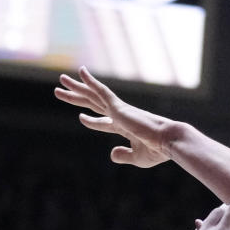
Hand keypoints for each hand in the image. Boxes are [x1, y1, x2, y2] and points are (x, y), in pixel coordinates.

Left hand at [54, 67, 170, 167]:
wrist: (168, 141)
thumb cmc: (157, 151)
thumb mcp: (137, 157)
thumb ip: (124, 155)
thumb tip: (112, 154)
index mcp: (126, 127)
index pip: (104, 121)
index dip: (91, 121)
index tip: (80, 117)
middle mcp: (121, 115)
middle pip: (93, 103)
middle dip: (77, 97)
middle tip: (60, 90)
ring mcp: (119, 109)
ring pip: (92, 95)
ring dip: (76, 87)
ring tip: (61, 79)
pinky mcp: (119, 107)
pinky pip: (101, 91)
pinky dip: (91, 81)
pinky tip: (80, 72)